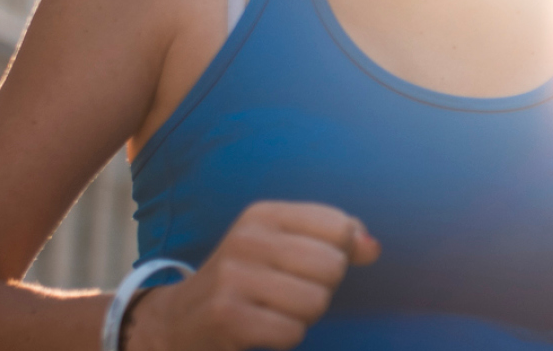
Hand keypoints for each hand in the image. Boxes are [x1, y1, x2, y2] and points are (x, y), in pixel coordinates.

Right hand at [125, 201, 380, 350]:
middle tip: (290, 293)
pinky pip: (292, 331)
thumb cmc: (246, 280)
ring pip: (315, 302)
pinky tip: (262, 328)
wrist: (179, 319)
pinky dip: (286, 336)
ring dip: (303, 316)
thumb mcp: (283, 246)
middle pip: (332, 267)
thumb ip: (334, 239)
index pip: (339, 226)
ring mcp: (233, 277)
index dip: (340, 254)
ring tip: (275, 310)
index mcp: (263, 214)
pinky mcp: (227, 316)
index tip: (313, 265)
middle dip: (322, 289)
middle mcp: (246, 238)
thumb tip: (373, 247)